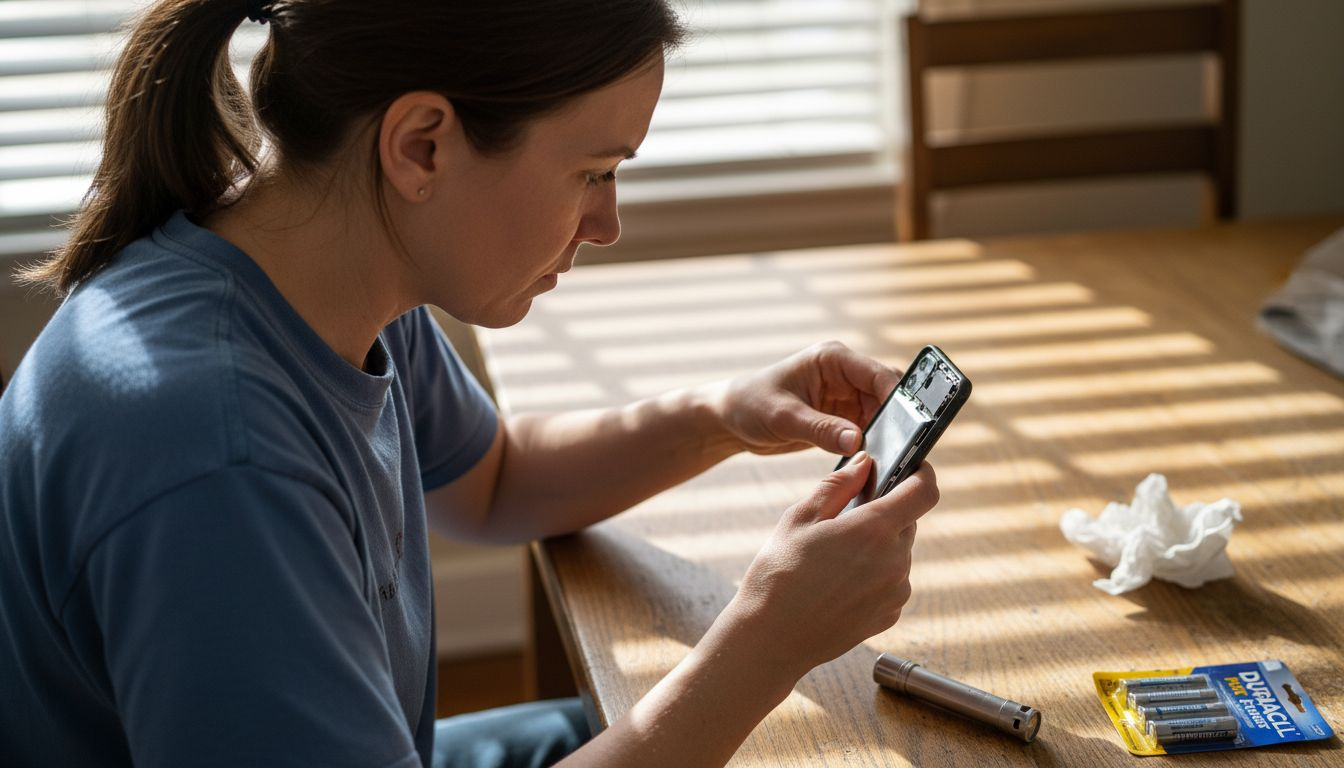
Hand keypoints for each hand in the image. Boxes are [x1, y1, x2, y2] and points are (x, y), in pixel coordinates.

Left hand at [711, 341, 898, 455]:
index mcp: (832, 358)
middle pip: (887, 394)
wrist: (730, 418)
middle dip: (897, 419)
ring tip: (890, 459)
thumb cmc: (750, 405)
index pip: (878, 373)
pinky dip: (875, 444)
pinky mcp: (842, 417)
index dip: (898, 397)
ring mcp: (845, 395)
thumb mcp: (783, 418)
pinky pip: (869, 429)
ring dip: (887, 434)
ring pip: (883, 414)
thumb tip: (857, 442)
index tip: (911, 425)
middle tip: (903, 449)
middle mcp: (844, 373)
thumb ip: (821, 429)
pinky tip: (875, 462)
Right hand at [726, 453, 937, 679]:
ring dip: (879, 546)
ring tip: (836, 558)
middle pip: (908, 522)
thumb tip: (865, 463)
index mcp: (873, 530)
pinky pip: (892, 581)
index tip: (912, 467)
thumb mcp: (799, 518)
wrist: (771, 638)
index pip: (924, 491)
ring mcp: (895, 592)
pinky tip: (840, 583)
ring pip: (899, 552)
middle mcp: (894, 561)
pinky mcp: (889, 615)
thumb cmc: (778, 574)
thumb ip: (838, 485)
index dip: (923, 473)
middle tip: (847, 518)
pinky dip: (876, 574)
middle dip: (885, 513)